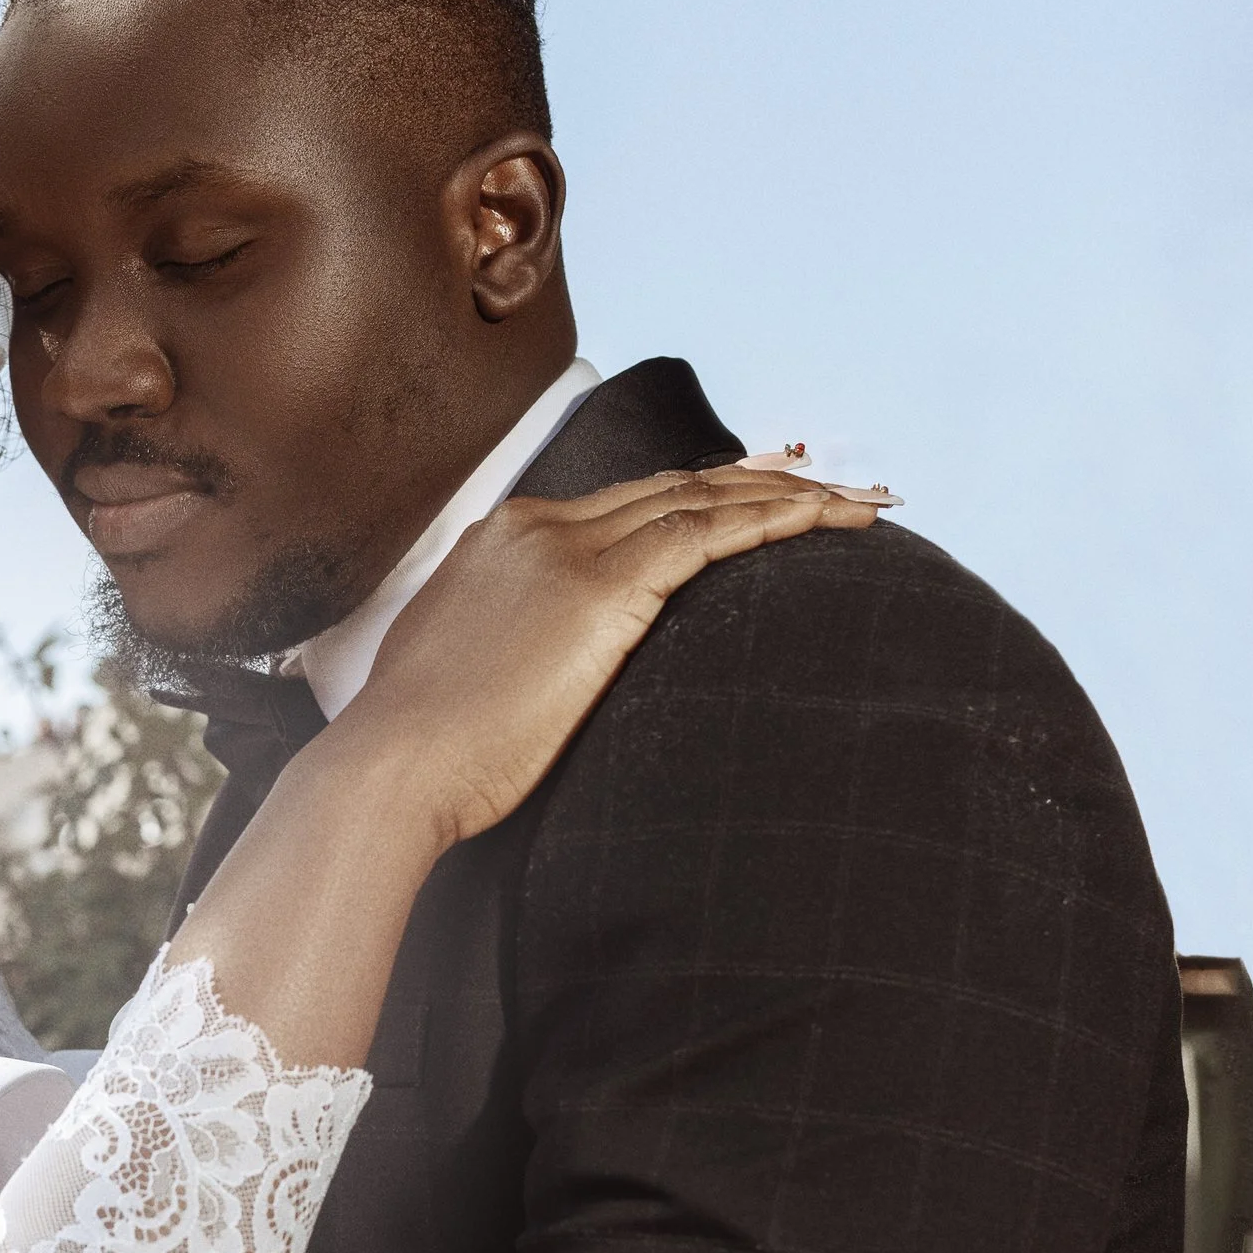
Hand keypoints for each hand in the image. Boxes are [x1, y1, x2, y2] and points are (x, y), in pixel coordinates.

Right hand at [330, 462, 890, 853]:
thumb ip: (507, 646)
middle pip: (672, 486)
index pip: (624, 504)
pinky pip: (708, 535)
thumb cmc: (418, 752)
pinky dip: (776, 522)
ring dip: (790, 498)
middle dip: (759, 483)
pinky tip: (828, 523)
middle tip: (831, 483)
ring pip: (702, 500)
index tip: (755, 497)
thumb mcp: (459, 674)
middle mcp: (537, 529)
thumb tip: (535, 669)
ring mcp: (569, 552)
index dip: (700, 496)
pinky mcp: (601, 591)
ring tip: (861, 503)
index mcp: (502, 540)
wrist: (391, 769)